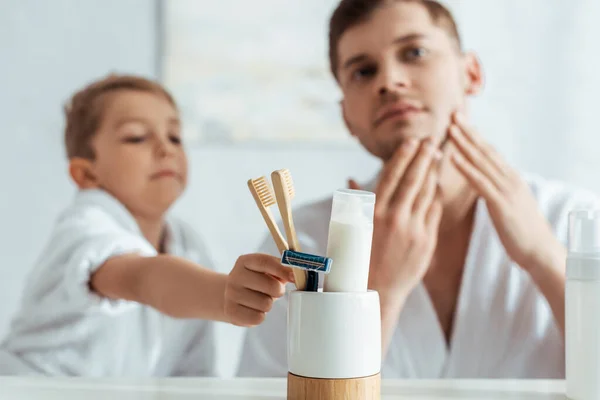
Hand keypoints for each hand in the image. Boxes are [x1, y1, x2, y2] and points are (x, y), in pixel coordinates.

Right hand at [224, 254, 294, 326]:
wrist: (233, 296)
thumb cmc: (257, 281)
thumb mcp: (268, 271)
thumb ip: (283, 269)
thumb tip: (298, 273)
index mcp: (245, 261)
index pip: (266, 263)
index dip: (283, 270)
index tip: (294, 277)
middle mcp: (235, 276)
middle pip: (270, 285)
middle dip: (278, 290)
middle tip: (274, 291)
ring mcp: (230, 294)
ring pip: (266, 304)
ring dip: (268, 304)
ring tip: (261, 299)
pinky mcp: (231, 311)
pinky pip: (258, 318)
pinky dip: (260, 316)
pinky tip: (253, 309)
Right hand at [351, 139, 443, 298]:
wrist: (378, 289)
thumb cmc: (361, 257)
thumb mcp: (353, 227)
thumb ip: (357, 201)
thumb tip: (351, 179)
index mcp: (374, 212)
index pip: (391, 176)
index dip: (403, 157)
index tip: (412, 141)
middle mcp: (394, 218)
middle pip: (413, 180)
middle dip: (423, 157)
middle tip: (431, 142)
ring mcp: (413, 229)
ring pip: (427, 193)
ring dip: (433, 173)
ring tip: (436, 158)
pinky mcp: (427, 240)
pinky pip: (434, 211)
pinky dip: (436, 196)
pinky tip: (436, 185)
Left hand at [449, 112, 564, 272]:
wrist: (540, 252)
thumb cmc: (522, 233)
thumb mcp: (509, 205)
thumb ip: (497, 191)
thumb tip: (485, 184)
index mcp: (510, 179)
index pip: (489, 152)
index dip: (474, 135)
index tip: (460, 121)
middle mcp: (509, 179)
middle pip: (485, 150)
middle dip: (468, 131)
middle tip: (453, 113)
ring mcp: (506, 190)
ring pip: (481, 161)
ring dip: (464, 143)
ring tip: (449, 128)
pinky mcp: (501, 203)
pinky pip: (480, 182)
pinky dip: (466, 167)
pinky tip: (453, 156)